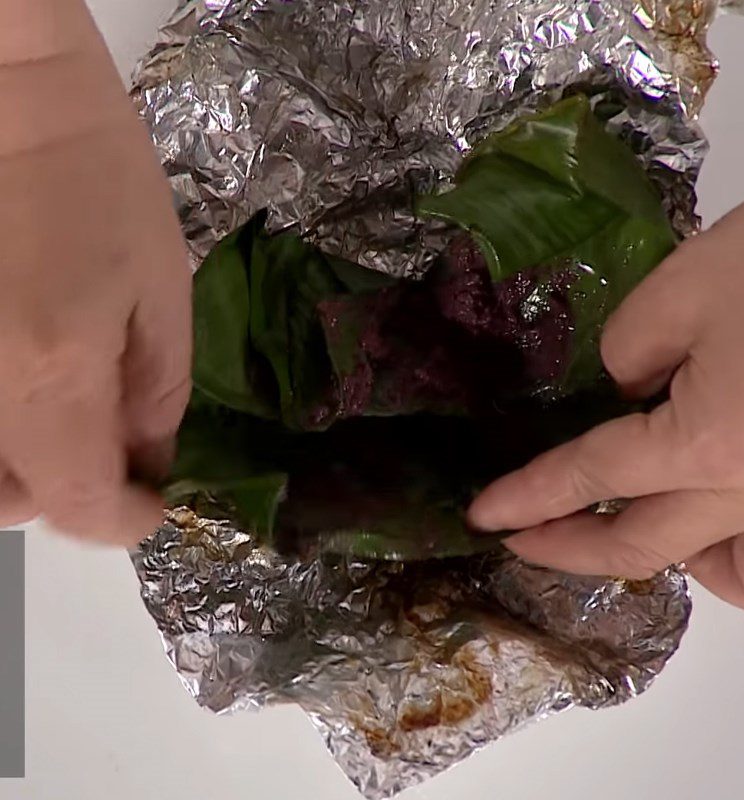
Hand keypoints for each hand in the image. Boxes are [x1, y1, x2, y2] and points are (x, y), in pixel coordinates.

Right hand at [0, 1, 190, 543]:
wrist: (1, 94)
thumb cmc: (95, 178)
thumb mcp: (160, 290)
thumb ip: (159, 392)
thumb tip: (152, 462)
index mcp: (47, 378)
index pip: (79, 507)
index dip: (126, 521)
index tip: (156, 503)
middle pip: (12, 505)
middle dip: (72, 491)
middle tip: (113, 446)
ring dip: (23, 469)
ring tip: (62, 413)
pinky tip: (20, 381)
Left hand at [469, 175, 743, 620]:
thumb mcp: (684, 288)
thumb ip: (629, 351)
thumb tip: (619, 394)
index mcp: (710, 441)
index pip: (589, 479)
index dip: (527, 497)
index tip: (484, 514)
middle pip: (637, 546)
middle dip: (563, 548)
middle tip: (517, 537)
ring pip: (722, 572)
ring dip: (655, 557)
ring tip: (618, 521)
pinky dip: (740, 557)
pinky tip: (720, 516)